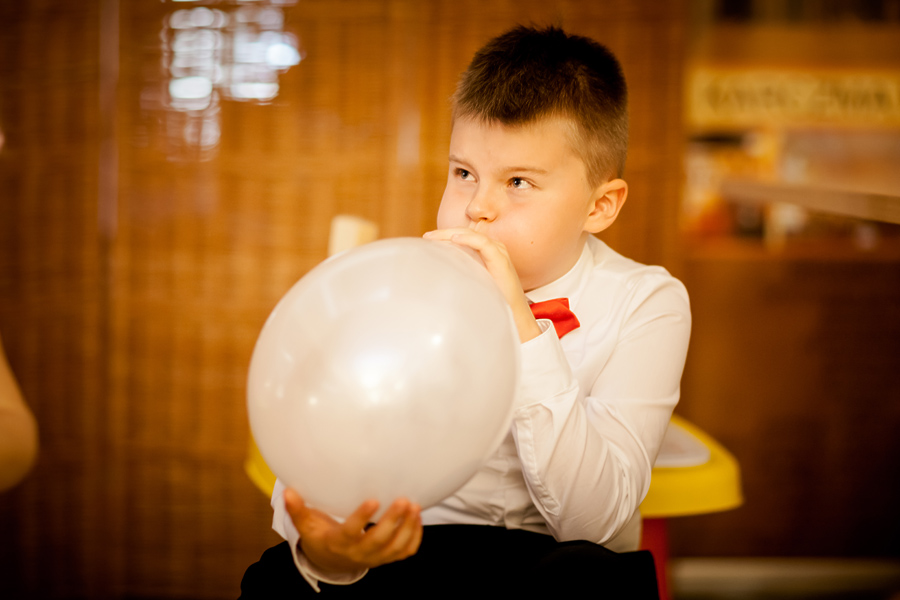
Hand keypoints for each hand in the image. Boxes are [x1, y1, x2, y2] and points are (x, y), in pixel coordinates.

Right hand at [285, 488, 422, 575]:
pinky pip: (405, 552)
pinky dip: (414, 536)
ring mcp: (375, 558)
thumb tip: (287, 491)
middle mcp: (359, 553)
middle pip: (379, 540)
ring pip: (396, 548)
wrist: (332, 562)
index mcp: (339, 543)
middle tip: (403, 500)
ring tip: (414, 506)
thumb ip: (297, 509)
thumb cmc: (320, 537)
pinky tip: (416, 517)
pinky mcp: (387, 558)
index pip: (351, 532)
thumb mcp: (306, 525)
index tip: (373, 499)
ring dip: (407, 528)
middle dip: (393, 521)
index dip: (362, 517)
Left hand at [424, 228, 541, 341]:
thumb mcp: (475, 285)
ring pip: (472, 235)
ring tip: (434, 237)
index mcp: (488, 253)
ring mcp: (499, 253)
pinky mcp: (501, 260)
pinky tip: (454, 239)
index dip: (446, 236)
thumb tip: (440, 280)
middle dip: (444, 233)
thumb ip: (464, 276)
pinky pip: (483, 243)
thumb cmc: (496, 302)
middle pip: (466, 233)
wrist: (514, 315)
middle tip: (426, 237)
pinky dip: (468, 239)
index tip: (428, 241)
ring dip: (451, 234)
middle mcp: (495, 249)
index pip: (464, 237)